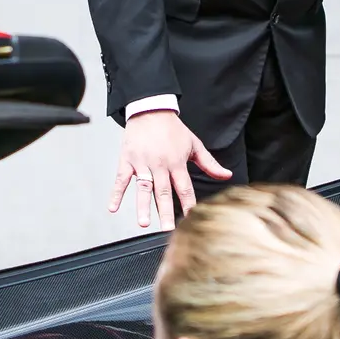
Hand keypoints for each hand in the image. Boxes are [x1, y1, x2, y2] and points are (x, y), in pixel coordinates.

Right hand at [109, 110, 230, 230]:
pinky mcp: (127, 160)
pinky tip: (113, 207)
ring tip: (144, 223)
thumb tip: (227, 175)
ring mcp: (142, 163)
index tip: (191, 219)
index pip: (184, 187)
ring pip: (143, 188)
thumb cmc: (173, 128)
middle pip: (163, 191)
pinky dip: (116, 193)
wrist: (151, 109)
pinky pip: (121, 179)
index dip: (188, 204)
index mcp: (176, 162)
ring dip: (143, 206)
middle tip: (167, 229)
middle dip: (165, 212)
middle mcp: (160, 164)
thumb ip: (209, 163)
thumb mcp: (194, 144)